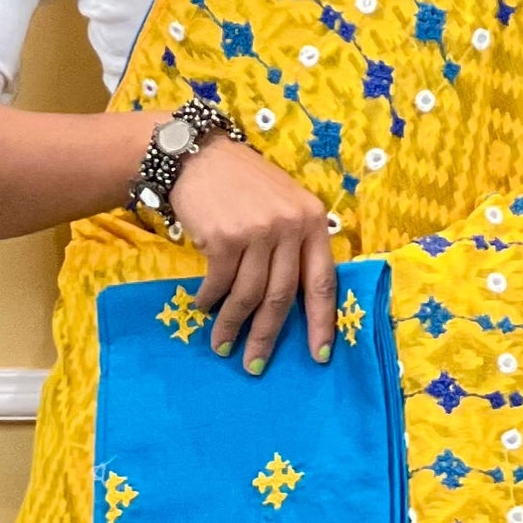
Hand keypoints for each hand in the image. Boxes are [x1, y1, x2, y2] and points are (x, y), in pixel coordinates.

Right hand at [170, 139, 338, 370]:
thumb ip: (295, 243)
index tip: (319, 356)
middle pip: (282, 296)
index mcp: (313, 221)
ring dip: (233, 326)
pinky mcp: (224, 238)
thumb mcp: (284, 204)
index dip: (321, 323)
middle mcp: (290, 226)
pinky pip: (220, 283)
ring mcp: (257, 232)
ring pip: (249, 295)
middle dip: (268, 336)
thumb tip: (295, 299)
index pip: (323, 281)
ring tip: (223, 346)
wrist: (199, 156)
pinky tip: (203, 308)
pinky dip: (210, 301)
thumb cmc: (244, 184)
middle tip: (255, 365)